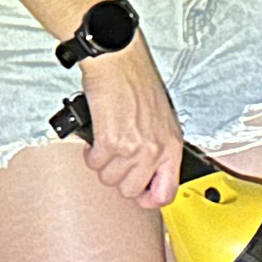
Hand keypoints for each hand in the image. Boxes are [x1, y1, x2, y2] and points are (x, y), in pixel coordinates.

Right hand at [77, 44, 185, 207]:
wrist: (118, 62)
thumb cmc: (138, 82)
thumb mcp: (161, 119)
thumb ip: (158, 148)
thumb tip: (147, 174)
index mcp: (171, 146)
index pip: (166, 192)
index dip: (149, 200)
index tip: (140, 195)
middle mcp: (154, 150)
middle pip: (130, 191)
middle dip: (118, 178)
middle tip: (116, 159)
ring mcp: (132, 148)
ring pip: (109, 179)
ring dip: (103, 164)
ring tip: (106, 143)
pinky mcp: (110, 142)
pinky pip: (94, 164)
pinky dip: (91, 153)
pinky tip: (96, 137)